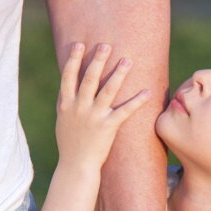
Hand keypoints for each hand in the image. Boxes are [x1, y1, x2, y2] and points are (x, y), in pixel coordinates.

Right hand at [56, 42, 149, 167]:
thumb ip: (65, 102)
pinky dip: (137, 101)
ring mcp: (94, 117)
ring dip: (118, 74)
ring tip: (127, 60)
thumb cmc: (69, 143)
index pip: (68, 77)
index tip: (80, 45)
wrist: (76, 165)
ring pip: (108, 91)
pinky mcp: (108, 127)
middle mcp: (79, 108)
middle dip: (98, 60)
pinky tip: (148, 91)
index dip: (74, 60)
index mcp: (66, 104)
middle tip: (106, 45)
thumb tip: (67, 86)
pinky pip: (125, 111)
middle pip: (89, 79)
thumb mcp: (62, 120)